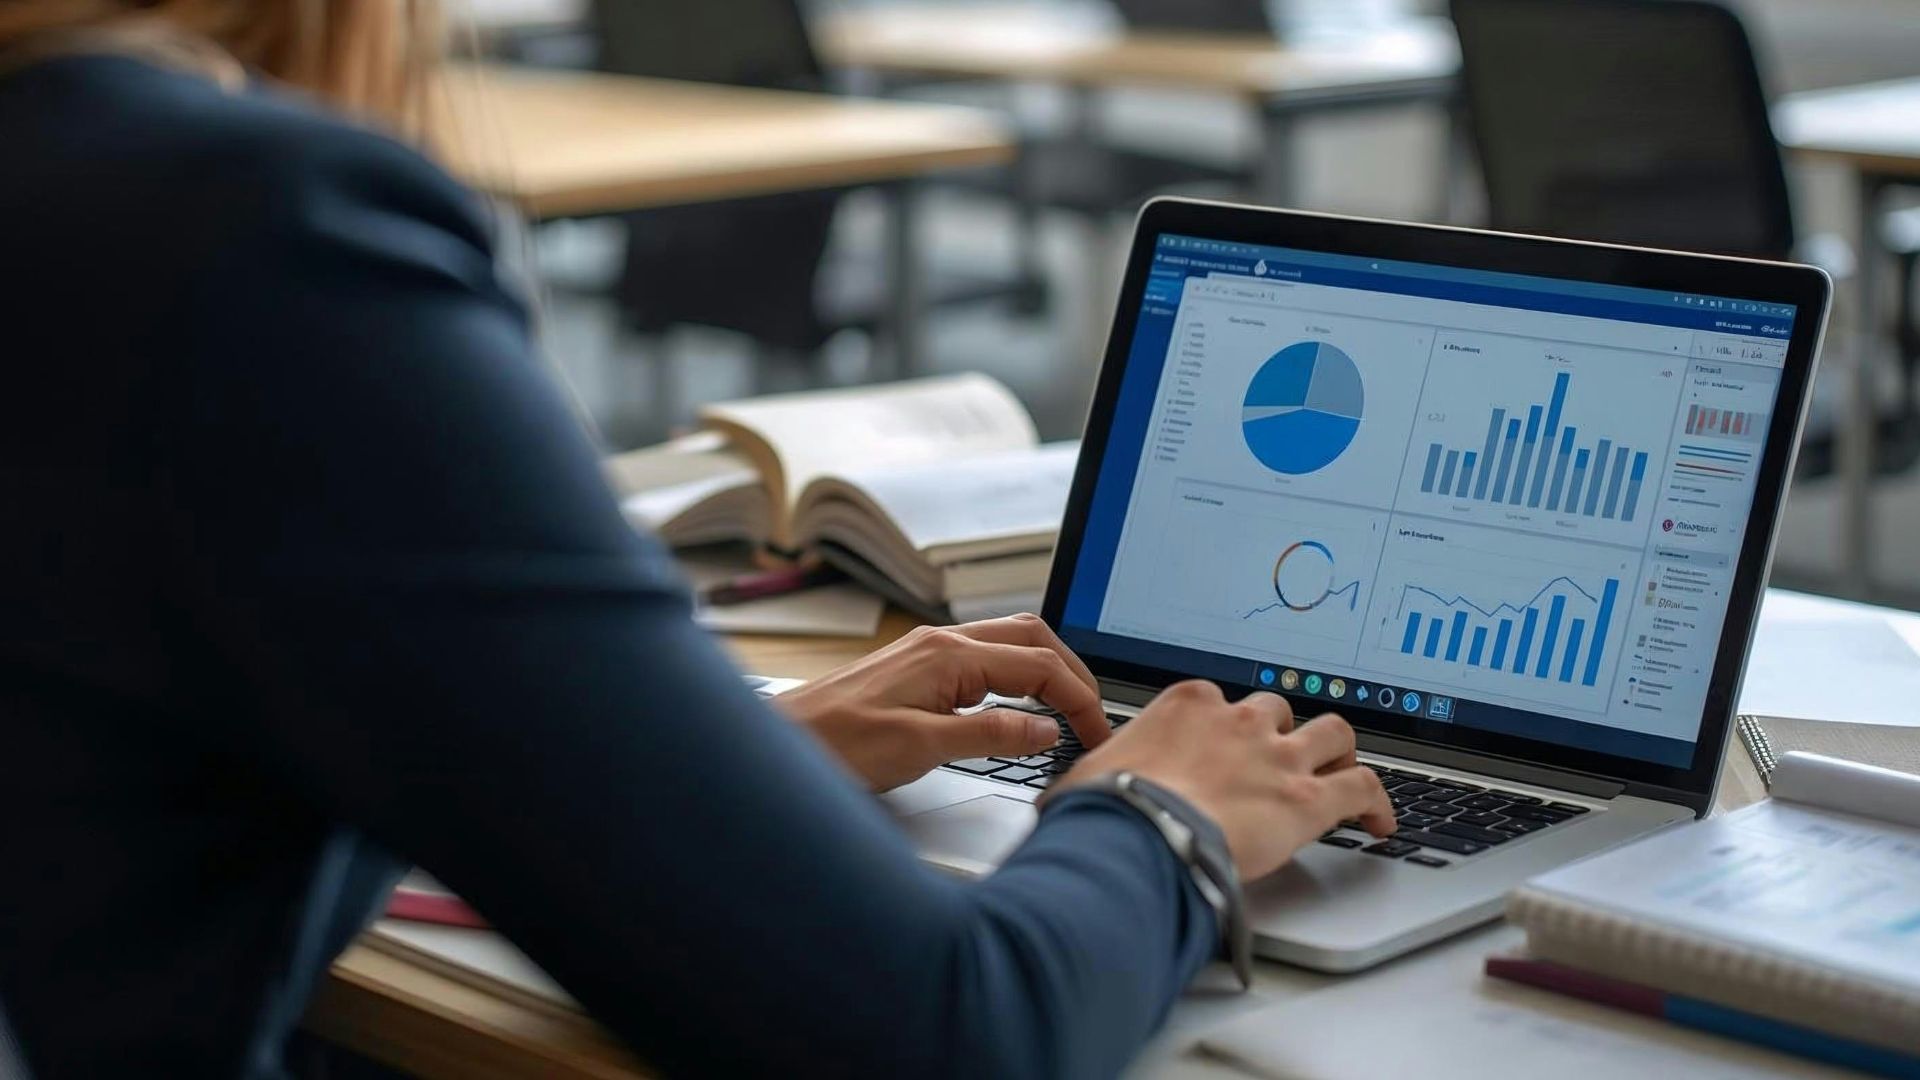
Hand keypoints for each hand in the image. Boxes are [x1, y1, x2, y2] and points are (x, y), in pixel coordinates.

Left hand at [777, 614, 1110, 792]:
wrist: (779, 744)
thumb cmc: (835, 745)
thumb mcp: (922, 748)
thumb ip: (991, 736)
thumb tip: (1046, 729)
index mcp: (949, 654)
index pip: (1039, 665)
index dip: (1078, 699)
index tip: (1096, 734)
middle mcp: (941, 643)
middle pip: (1031, 639)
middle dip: (1072, 673)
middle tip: (1094, 718)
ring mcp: (927, 653)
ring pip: (1008, 644)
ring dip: (1046, 670)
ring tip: (1069, 710)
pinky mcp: (916, 670)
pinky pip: (983, 659)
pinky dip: (1016, 677)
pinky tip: (1018, 707)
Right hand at [1048, 682, 1393, 879]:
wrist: (1137, 835)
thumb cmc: (1106, 811)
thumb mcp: (1090, 777)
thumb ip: (1101, 774)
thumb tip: (1075, 796)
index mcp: (1186, 705)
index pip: (1218, 702)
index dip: (1227, 727)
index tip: (1226, 747)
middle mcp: (1238, 720)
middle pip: (1279, 710)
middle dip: (1284, 732)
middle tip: (1284, 759)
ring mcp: (1278, 755)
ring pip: (1334, 732)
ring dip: (1340, 751)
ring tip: (1342, 773)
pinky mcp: (1308, 797)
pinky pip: (1363, 786)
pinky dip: (1378, 802)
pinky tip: (1381, 823)